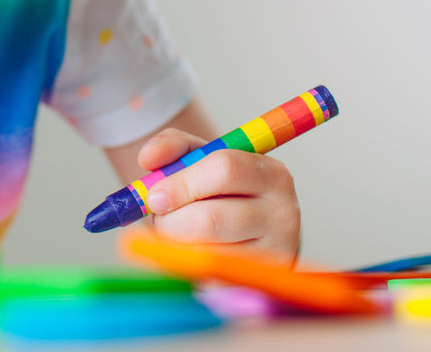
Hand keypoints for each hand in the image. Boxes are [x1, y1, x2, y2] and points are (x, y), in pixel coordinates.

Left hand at [135, 129, 300, 262]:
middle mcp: (283, 213)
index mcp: (270, 173)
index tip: (154, 196)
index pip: (224, 169)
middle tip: (159, 219)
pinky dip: (189, 264)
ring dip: (177, 244)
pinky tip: (194, 252)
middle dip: (172, 221)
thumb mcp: (199, 160)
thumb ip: (172, 146)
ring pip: (205, 252)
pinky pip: (209, 276)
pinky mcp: (261, 284)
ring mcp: (277, 252)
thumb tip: (147, 157)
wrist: (244, 234)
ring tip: (179, 233)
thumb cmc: (215, 192)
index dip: (181, 183)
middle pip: (210, 219)